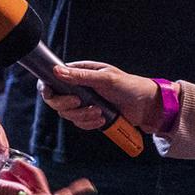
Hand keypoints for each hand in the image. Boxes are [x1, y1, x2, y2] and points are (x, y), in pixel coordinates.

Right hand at [42, 60, 165, 130]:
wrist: (147, 106)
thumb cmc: (130, 86)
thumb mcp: (105, 78)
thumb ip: (81, 76)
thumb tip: (57, 71)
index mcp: (80, 74)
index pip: (53, 80)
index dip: (48, 89)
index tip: (52, 94)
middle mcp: (78, 89)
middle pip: (56, 101)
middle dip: (66, 105)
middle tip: (79, 103)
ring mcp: (83, 103)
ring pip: (67, 114)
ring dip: (82, 115)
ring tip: (99, 112)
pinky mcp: (90, 116)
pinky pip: (79, 123)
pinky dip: (89, 123)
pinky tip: (101, 119)